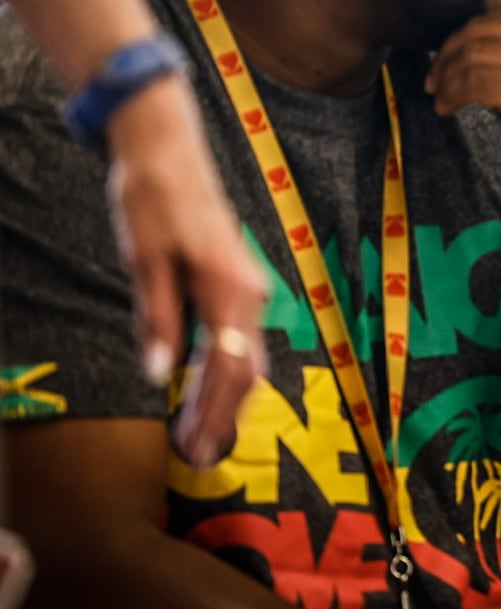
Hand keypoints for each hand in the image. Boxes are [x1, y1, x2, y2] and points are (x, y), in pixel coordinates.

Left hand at [104, 78, 267, 466]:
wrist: (168, 150)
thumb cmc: (151, 200)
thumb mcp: (143, 260)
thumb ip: (156, 318)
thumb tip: (159, 376)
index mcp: (227, 287)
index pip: (227, 366)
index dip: (213, 413)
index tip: (194, 448)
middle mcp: (249, 292)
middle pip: (247, 370)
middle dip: (225, 418)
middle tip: (200, 458)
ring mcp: (249, 288)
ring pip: (249, 358)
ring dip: (227, 401)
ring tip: (202, 437)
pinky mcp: (239, 284)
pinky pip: (243, 340)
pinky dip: (227, 374)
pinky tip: (205, 394)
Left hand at [426, 6, 500, 203]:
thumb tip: (488, 49)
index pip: (497, 17)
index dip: (465, 36)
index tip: (449, 58)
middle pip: (478, 31)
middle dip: (448, 54)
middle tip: (434, 79)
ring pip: (471, 57)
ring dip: (445, 78)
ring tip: (439, 97)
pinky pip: (472, 84)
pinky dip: (452, 95)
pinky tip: (447, 108)